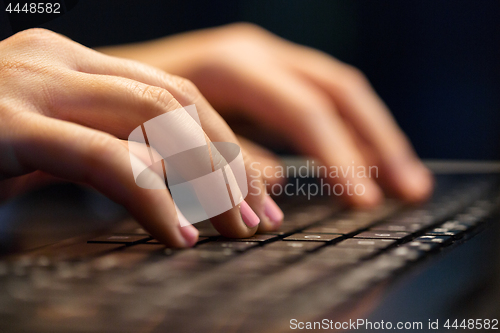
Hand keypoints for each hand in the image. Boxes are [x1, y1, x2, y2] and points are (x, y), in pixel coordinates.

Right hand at [0, 28, 283, 246]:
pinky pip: (102, 158)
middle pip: (178, 104)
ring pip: (154, 121)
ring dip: (206, 179)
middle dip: (228, 164)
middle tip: (258, 217)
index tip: (254, 195)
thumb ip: (109, 150)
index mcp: (74, 64)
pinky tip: (180, 236)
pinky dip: (152, 198)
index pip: (176, 96)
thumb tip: (178, 186)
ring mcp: (29, 84)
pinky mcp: (3, 125)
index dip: (225, 146)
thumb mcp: (52, 148)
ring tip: (235, 229)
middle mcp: (57, 61)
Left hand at [100, 23, 432, 206]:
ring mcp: (264, 61)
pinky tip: (362, 160)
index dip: (337, 155)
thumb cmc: (123, 109)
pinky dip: (345, 132)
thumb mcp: (164, 134)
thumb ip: (220, 157)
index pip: (303, 109)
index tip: (361, 201)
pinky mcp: (266, 78)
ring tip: (403, 180)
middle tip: (409, 190)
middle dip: (378, 141)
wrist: (100, 82)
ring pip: (337, 91)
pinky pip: (319, 99)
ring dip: (373, 135)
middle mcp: (256, 53)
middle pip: (338, 91)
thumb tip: (270, 187)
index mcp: (231, 63)